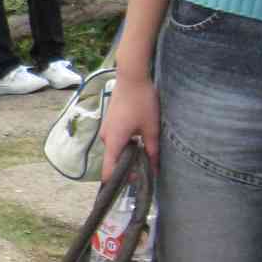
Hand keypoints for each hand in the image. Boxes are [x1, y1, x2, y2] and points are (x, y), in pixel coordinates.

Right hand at [98, 67, 160, 181]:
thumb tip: (156, 169)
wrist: (131, 76)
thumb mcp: (151, 128)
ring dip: (128, 153)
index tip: (132, 185)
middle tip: (147, 168)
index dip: (118, 181)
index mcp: (114, 142)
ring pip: (116, 149)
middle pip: (114, 160)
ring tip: (146, 151)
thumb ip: (152, 150)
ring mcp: (106, 129)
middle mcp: (106, 138)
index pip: (108, 170)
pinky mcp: (110, 121)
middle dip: (128, 166)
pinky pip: (116, 139)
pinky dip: (126, 143)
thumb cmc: (142, 102)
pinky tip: (140, 137)